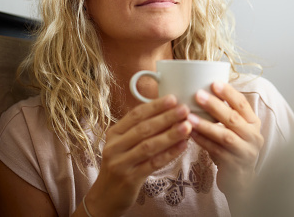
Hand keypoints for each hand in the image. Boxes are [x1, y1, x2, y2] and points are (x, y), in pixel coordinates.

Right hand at [84, 95, 191, 216]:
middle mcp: (115, 146)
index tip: (173, 98)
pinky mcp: (130, 178)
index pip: (135, 115)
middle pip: (143, 129)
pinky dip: (169, 154)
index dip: (155, 106)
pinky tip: (183, 146)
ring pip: (148, 146)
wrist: (106, 195)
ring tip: (187, 127)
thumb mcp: (124, 143)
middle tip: (184, 110)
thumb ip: (140, 128)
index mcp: (114, 133)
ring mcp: (121, 163)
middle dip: (166, 118)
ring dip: (170, 135)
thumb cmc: (122, 163)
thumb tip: (168, 110)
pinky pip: (153, 164)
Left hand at [188, 82, 263, 198]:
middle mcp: (253, 136)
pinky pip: (216, 151)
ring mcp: (246, 152)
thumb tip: (203, 90)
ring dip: (206, 125)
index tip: (214, 82)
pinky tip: (191, 134)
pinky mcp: (235, 165)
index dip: (228, 93)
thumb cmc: (233, 149)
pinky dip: (203, 141)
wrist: (241, 181)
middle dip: (215, 105)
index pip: (242, 104)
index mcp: (254, 123)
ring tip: (189, 116)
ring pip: (225, 136)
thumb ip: (226, 114)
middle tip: (198, 95)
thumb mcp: (235, 130)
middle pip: (233, 118)